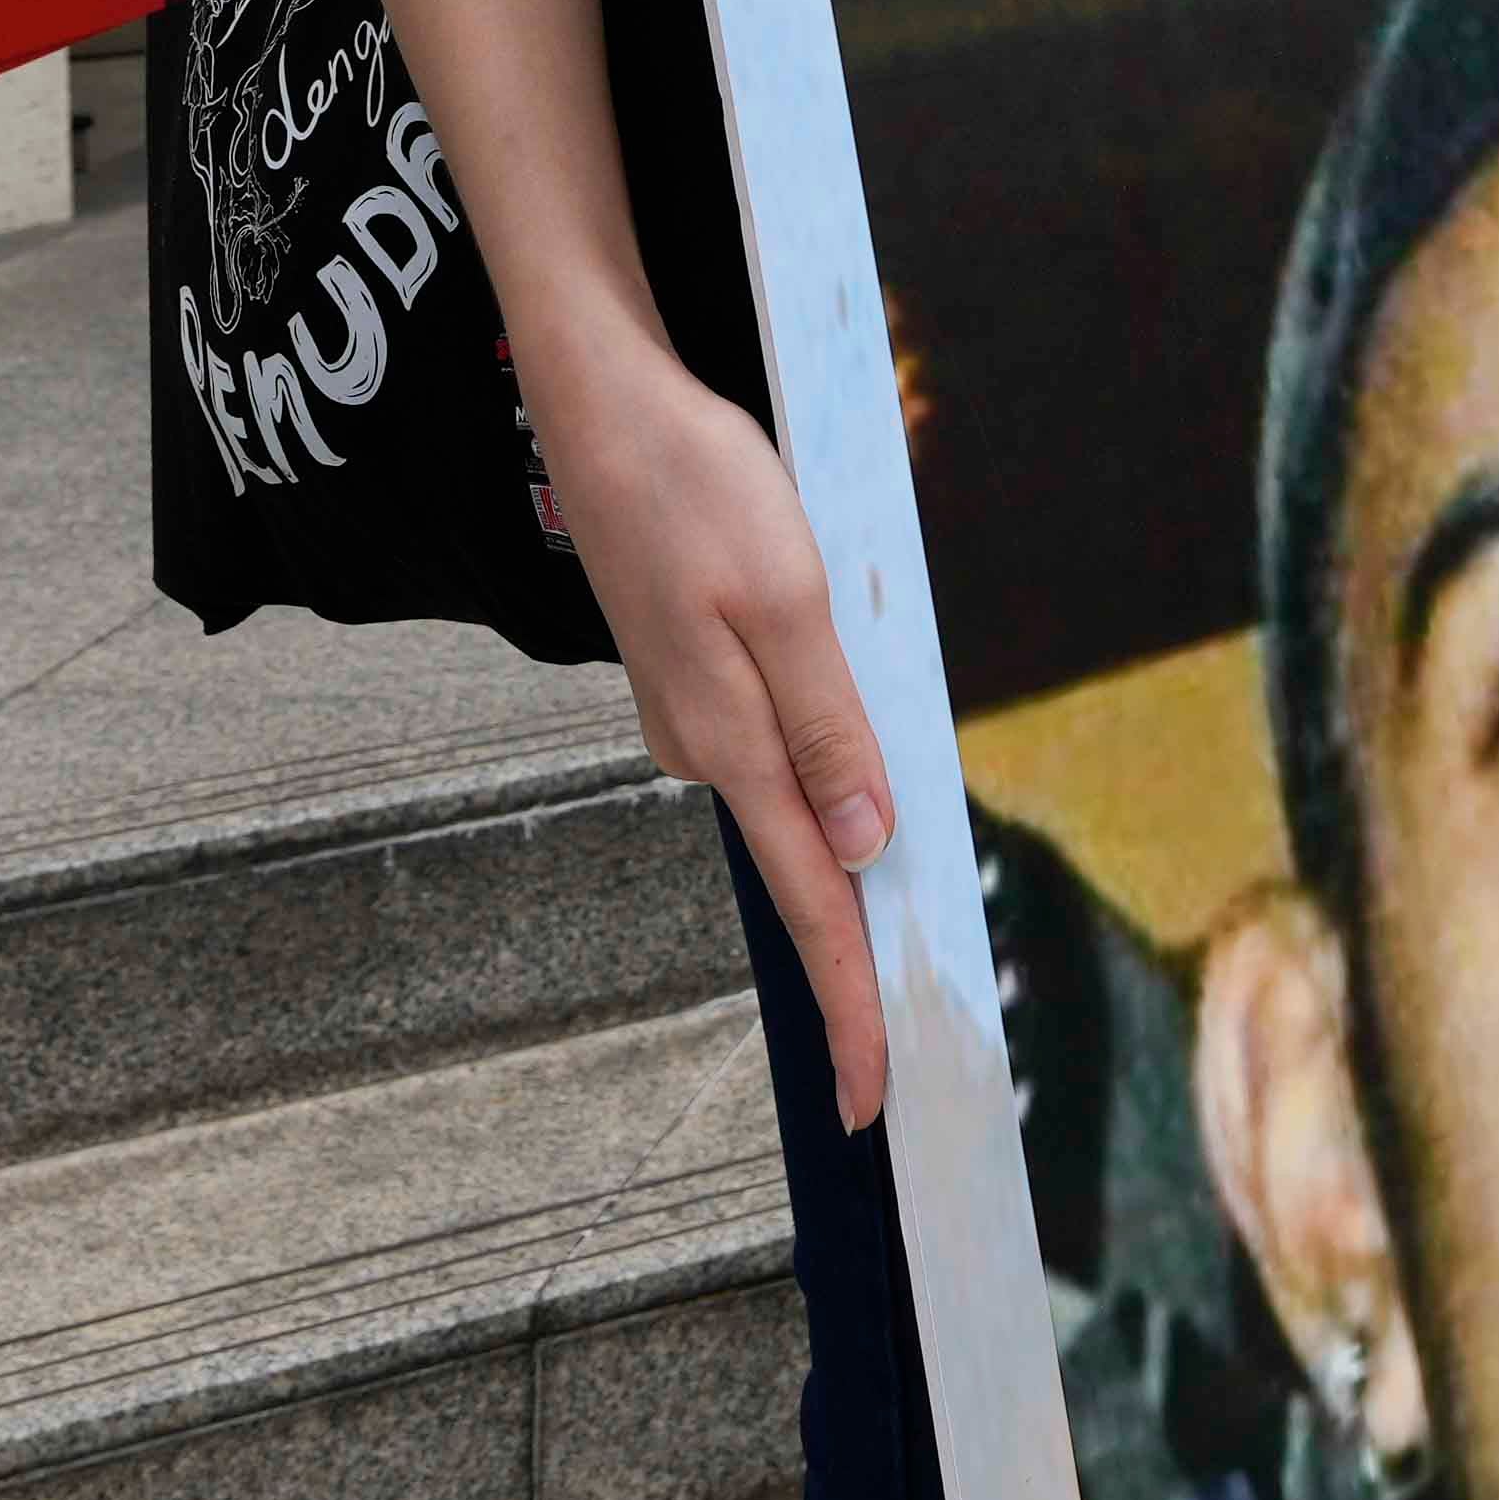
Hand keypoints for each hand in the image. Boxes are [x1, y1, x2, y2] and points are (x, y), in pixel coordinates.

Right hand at [529, 312, 896, 1127]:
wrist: (603, 401)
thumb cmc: (699, 485)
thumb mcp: (787, 601)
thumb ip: (828, 726)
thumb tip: (863, 843)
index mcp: (733, 745)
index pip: (811, 902)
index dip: (848, 1003)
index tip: (871, 1098)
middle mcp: (705, 748)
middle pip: (802, 871)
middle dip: (852, 953)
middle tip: (895, 1041)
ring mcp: (692, 714)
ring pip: (790, 801)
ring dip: (840, 840)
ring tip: (883, 877)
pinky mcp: (693, 673)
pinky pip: (773, 747)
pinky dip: (815, 768)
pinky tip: (843, 750)